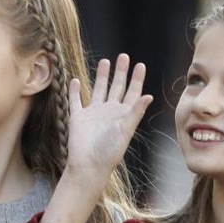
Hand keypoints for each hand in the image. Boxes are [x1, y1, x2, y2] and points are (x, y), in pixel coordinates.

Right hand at [66, 53, 152, 176]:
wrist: (88, 165)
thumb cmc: (109, 152)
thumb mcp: (125, 130)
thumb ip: (135, 112)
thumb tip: (149, 96)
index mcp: (123, 114)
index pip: (132, 92)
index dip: (137, 79)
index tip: (140, 65)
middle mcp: (109, 111)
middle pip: (117, 87)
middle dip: (121, 72)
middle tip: (124, 56)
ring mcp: (93, 114)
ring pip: (98, 89)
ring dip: (101, 76)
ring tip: (105, 61)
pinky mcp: (78, 117)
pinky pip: (75, 100)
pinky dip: (74, 91)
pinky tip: (74, 80)